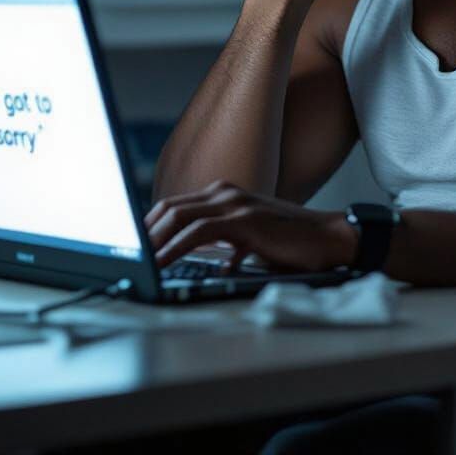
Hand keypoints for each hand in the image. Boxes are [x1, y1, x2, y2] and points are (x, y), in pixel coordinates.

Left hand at [145, 181, 356, 271]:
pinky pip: (199, 231)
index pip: (174, 205)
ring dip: (154, 241)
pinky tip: (164, 262)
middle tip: (127, 255)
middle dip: (143, 232)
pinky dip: (176, 248)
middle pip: (169, 208)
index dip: (149, 225)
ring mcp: (235, 204)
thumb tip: (206, 262)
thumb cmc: (291, 244)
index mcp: (225, 194)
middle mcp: (226, 193)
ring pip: (179, 216)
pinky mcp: (244, 220)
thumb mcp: (250, 239)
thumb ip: (225, 242)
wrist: (328, 239)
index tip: (133, 246)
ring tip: (137, 261)